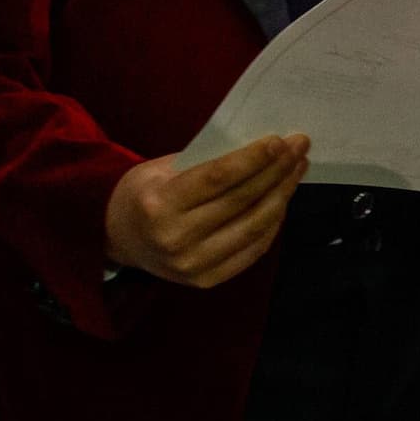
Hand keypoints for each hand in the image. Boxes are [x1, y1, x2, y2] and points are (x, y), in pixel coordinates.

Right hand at [104, 135, 309, 287]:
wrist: (119, 238)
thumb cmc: (146, 192)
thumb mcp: (164, 168)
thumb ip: (207, 162)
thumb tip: (261, 147)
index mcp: (160, 204)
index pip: (217, 178)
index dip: (253, 159)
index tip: (281, 140)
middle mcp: (176, 238)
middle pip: (241, 201)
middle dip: (276, 171)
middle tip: (299, 146)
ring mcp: (192, 264)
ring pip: (254, 226)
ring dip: (282, 195)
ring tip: (297, 169)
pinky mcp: (206, 280)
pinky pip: (252, 249)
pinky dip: (273, 223)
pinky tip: (282, 199)